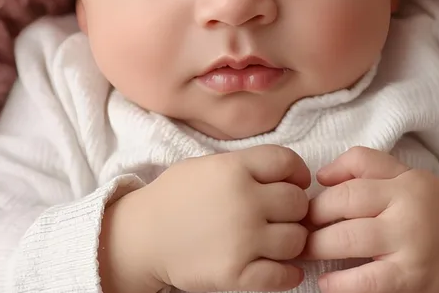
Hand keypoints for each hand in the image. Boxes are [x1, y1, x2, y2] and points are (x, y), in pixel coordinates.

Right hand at [108, 145, 311, 292]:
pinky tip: (281, 268)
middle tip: (282, 217)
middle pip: (298, 202)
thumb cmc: (174, 199)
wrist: (140, 238)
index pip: (287, 162)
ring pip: (297, 240)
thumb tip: (289, 178)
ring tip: (277, 242)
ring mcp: (241, 239)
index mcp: (233, 169)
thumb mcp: (207, 165)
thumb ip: (246, 166)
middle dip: (295, 209)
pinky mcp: (235, 273)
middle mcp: (242, 201)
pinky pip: (283, 276)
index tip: (295, 184)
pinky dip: (288, 274)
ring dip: (292, 242)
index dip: (297, 173)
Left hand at [303, 146, 438, 292]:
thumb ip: (367, 165)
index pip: (347, 187)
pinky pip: (364, 284)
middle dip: (312, 225)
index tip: (306, 212)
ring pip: (346, 243)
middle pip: (342, 212)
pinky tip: (328, 283)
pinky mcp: (410, 284)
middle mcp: (408, 216)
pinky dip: (338, 284)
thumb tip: (321, 175)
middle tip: (299, 234)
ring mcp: (409, 252)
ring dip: (317, 250)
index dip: (318, 201)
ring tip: (307, 254)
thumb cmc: (437, 214)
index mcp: (407, 187)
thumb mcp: (410, 179)